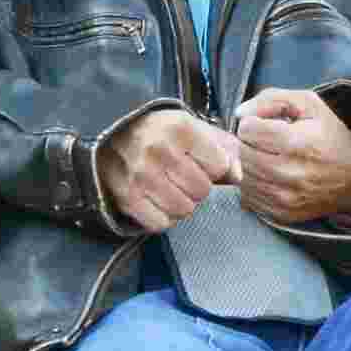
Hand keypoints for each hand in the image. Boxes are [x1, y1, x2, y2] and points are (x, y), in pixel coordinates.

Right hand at [100, 107, 240, 231]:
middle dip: (199, 187)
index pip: (219, 166)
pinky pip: (160, 223)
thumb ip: (225, 148)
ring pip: (184, 209)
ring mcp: (141, 175)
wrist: (112, 132)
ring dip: (183, 204)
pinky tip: (159, 201)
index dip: (215, 168)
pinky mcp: (127, 197)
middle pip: (202, 190)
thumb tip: (238, 177)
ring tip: (173, 189)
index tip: (202, 162)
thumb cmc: (162, 131)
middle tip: (186, 178)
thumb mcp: (195, 127)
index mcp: (181, 129)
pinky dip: (164, 217)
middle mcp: (159, 151)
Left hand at [234, 86, 350, 223]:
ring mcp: (285, 198)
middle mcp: (290, 174)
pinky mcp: (281, 214)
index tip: (267, 126)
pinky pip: (248, 196)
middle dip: (250, 143)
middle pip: (242, 153)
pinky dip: (255, 184)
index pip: (246, 130)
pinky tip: (272, 176)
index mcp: (296, 143)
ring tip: (270, 158)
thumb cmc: (328, 135)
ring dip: (250, 164)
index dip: (254, 123)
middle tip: (267, 142)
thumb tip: (239, 114)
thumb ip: (271, 99)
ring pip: (242, 176)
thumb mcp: (308, 104)